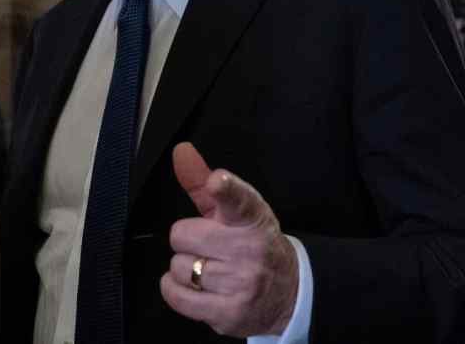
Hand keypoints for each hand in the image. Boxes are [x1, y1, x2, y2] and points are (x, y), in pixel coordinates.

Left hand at [160, 142, 298, 336]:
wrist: (289, 293)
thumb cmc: (253, 244)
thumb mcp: (236, 211)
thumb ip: (203, 181)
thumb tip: (181, 151)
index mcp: (251, 218)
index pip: (238, 200)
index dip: (225, 189)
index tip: (217, 182)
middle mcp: (248, 249)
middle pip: (183, 235)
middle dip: (188, 239)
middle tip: (207, 245)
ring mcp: (240, 283)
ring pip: (178, 267)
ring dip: (185, 268)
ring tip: (208, 268)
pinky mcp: (229, 313)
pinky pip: (177, 296)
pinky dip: (175, 289)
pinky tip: (192, 285)